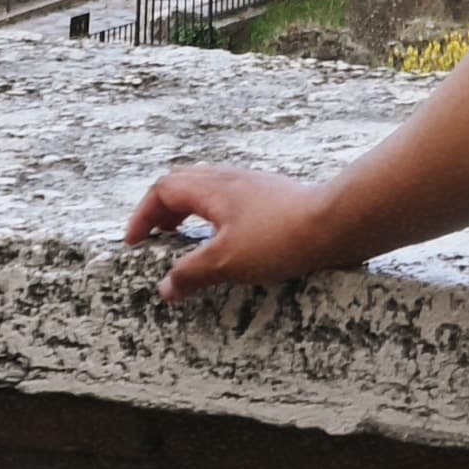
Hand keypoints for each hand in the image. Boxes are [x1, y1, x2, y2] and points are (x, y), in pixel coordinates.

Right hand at [119, 162, 343, 311]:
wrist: (334, 223)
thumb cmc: (279, 238)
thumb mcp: (226, 261)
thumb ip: (191, 274)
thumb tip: (165, 288)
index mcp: (211, 189)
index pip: (163, 190)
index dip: (143, 215)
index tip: (134, 242)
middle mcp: (229, 179)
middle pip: (183, 184)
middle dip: (162, 211)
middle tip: (156, 240)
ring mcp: (252, 186)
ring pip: (207, 191)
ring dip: (188, 213)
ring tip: (186, 242)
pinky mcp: (271, 197)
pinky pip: (229, 201)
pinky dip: (213, 217)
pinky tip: (226, 241)